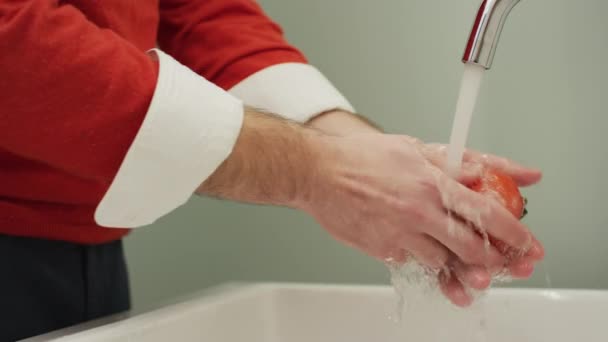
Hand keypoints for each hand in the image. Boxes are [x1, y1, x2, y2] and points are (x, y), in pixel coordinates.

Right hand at [296, 133, 542, 305]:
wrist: (318, 173)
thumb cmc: (360, 158)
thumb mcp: (411, 148)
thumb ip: (451, 162)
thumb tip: (481, 172)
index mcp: (432, 184)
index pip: (486, 213)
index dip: (514, 232)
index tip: (527, 242)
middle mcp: (420, 213)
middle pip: (472, 248)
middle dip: (494, 260)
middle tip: (503, 262)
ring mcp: (400, 235)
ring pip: (444, 263)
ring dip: (459, 265)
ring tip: (468, 265)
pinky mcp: (383, 250)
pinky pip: (414, 265)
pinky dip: (426, 262)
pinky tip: (428, 255)